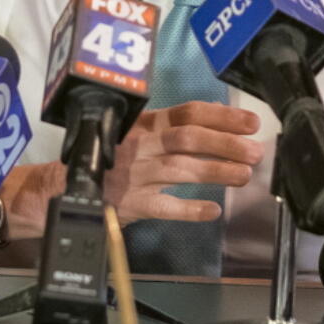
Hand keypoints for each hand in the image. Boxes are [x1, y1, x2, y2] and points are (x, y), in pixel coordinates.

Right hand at [104, 101, 262, 224]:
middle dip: (225, 144)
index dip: (222, 117)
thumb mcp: (141, 133)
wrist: (68, 186)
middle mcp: (142, 145)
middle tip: (254, 152)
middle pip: (188, 139)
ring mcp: (136, 175)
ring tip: (243, 175)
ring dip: (215, 171)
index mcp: (146, 123)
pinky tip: (213, 210)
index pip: (188, 113)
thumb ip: (175, 128)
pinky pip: (164, 207)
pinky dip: (189, 209)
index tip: (250, 123)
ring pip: (180, 169)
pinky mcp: (132, 204)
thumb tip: (222, 121)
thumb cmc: (113, 156)